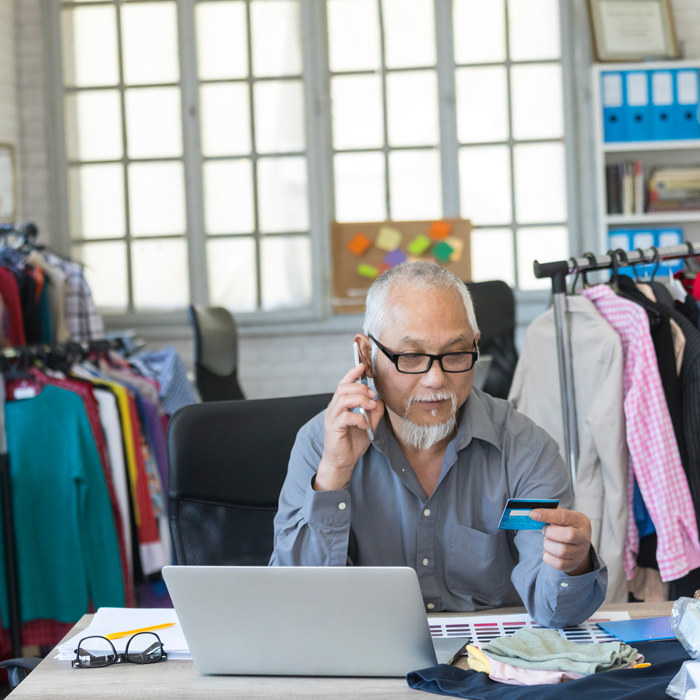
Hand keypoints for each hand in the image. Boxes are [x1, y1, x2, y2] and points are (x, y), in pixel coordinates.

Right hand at [314, 365, 384, 491]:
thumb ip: (374, 413)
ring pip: (343, 399)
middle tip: (373, 396)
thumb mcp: (368, 425)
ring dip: (360, 400)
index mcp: (340, 405)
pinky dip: (358, 418)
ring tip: (370, 407)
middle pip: (343, 388)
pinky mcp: (333, 428)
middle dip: (360, 388)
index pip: (344, 384)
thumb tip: (379, 401)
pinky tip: (365, 425)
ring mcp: (332, 418)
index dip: (352, 374)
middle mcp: (334, 409)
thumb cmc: (352, 442)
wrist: (341, 462)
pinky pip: (345, 417)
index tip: (362, 366)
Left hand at [530, 507, 592, 575]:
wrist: (577, 546)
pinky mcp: (573, 564)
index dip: (547, 515)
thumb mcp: (564, 516)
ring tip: (548, 540)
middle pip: (568, 535)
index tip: (533, 514)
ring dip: (548, 544)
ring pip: (561, 551)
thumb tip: (534, 512)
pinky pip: (557, 563)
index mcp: (581, 521)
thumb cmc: (566, 527)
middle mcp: (584, 538)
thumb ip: (551, 512)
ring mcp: (580, 553)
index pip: (564, 517)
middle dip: (550, 532)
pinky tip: (549, 550)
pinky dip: (548, 556)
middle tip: (544, 530)